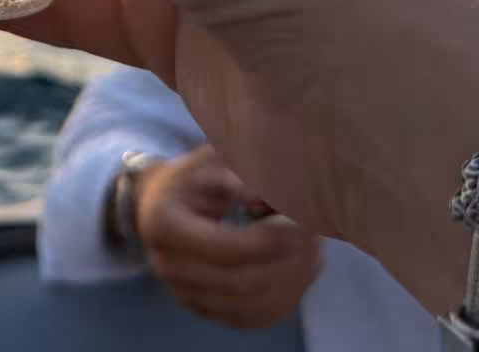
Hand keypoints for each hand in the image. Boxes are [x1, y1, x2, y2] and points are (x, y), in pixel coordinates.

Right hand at [129, 146, 320, 330]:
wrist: (162, 204)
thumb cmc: (194, 177)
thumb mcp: (214, 160)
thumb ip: (242, 175)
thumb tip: (267, 199)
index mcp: (165, 225)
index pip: (224, 248)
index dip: (269, 241)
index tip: (301, 224)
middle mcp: (168, 266)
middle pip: (240, 283)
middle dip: (287, 263)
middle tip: (316, 236)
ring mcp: (184, 294)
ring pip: (252, 307)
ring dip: (294, 282)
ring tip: (315, 250)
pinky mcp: (205, 309)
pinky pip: (254, 318)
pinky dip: (286, 299)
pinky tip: (302, 271)